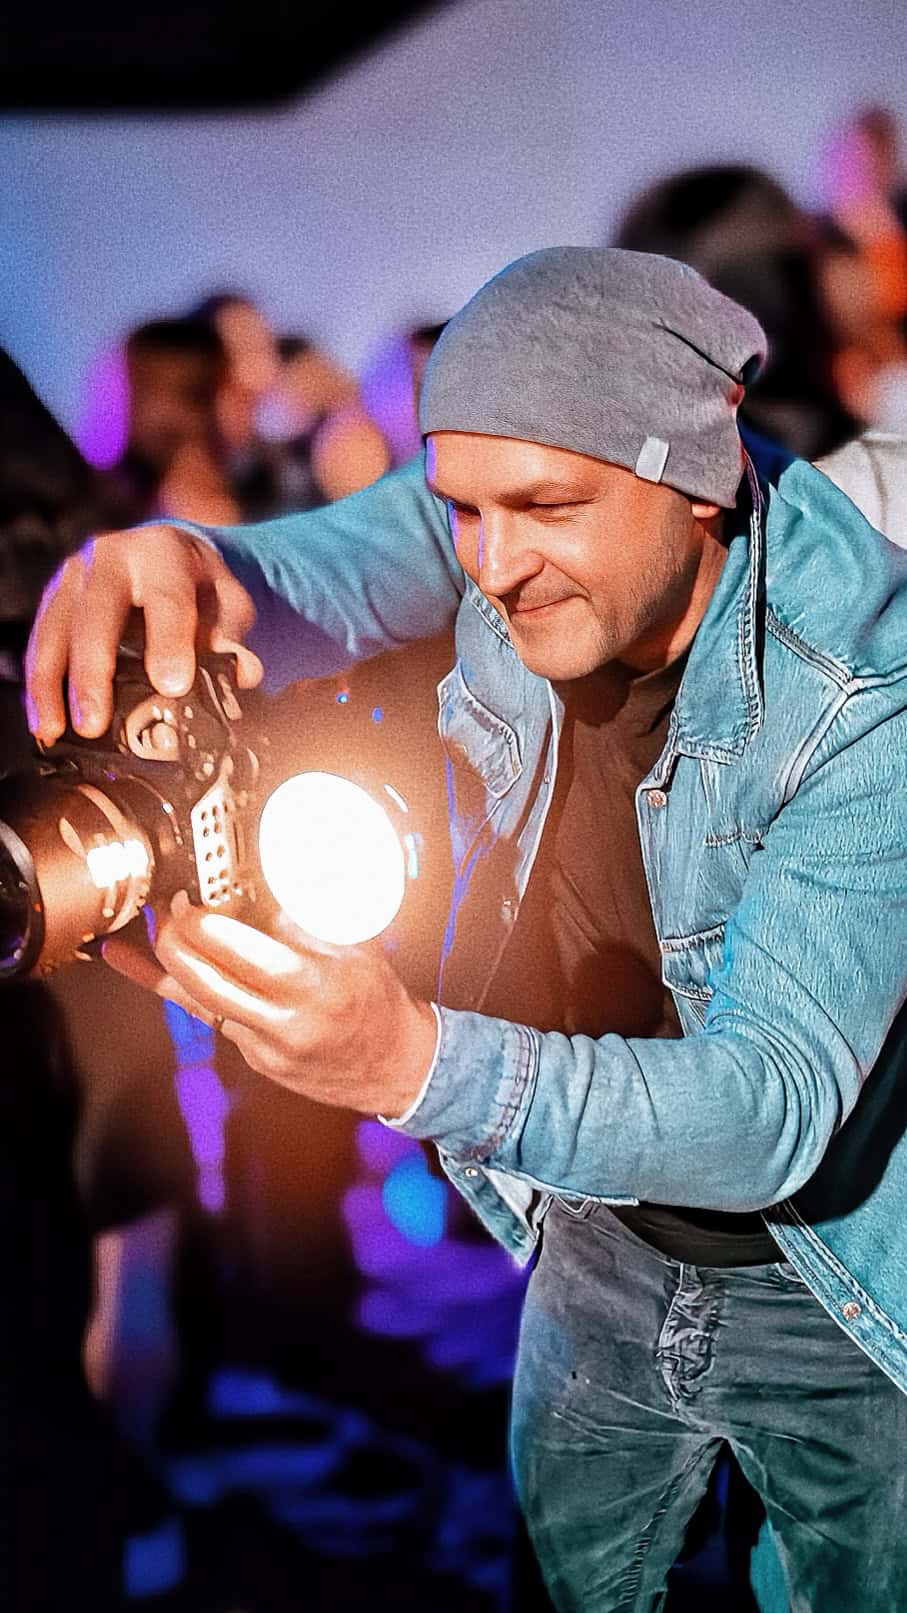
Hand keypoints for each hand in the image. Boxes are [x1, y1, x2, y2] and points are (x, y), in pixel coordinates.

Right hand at [25, 525, 261, 744]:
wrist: (166, 552)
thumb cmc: (197, 583)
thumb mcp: (227, 599)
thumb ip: (233, 633)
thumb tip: (242, 671)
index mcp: (163, 553)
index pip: (167, 600)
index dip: (169, 643)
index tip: (171, 686)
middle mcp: (111, 557)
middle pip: (96, 616)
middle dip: (93, 673)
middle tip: (96, 723)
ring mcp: (76, 575)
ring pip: (56, 630)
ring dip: (53, 685)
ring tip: (58, 730)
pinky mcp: (55, 596)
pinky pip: (41, 641)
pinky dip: (39, 684)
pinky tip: (44, 720)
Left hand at [103, 893, 438, 1119]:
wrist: (399, 1067)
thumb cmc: (380, 1001)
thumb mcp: (359, 949)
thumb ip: (312, 920)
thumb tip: (266, 885)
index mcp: (315, 987)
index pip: (244, 954)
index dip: (207, 924)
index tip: (194, 897)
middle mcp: (286, 1022)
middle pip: (206, 982)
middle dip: (174, 941)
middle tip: (166, 909)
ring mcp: (267, 1047)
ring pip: (198, 1002)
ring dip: (168, 963)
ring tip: (150, 930)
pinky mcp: (257, 1060)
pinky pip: (208, 1019)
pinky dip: (179, 989)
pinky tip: (138, 967)